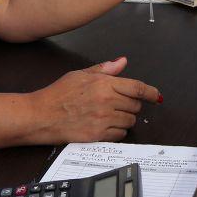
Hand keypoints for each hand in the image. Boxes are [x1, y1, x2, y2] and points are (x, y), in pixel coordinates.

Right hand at [28, 57, 159, 143]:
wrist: (40, 115)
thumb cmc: (57, 94)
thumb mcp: (80, 75)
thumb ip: (104, 69)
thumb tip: (122, 62)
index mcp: (104, 84)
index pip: (137, 88)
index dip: (151, 93)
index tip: (156, 96)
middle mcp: (106, 101)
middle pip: (135, 105)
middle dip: (131, 105)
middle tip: (119, 104)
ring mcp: (103, 119)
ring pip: (130, 121)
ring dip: (125, 119)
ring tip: (109, 115)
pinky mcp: (98, 135)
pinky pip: (120, 134)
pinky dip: (117, 131)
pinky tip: (106, 125)